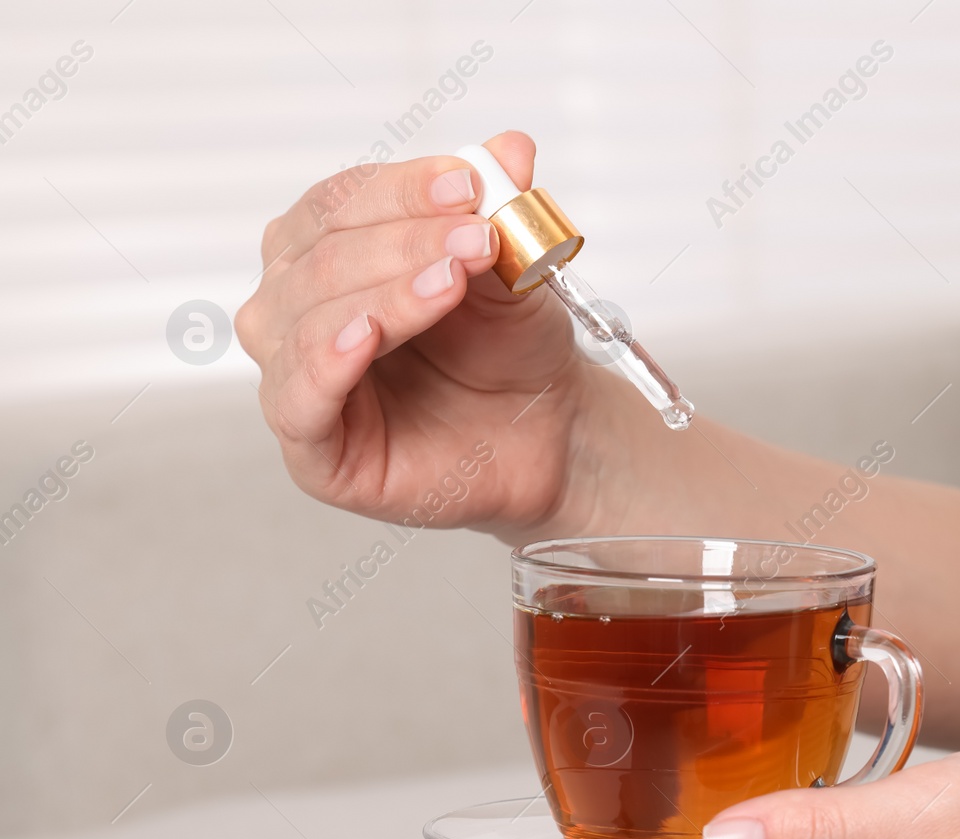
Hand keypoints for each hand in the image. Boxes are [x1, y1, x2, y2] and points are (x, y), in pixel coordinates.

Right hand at [237, 131, 588, 537]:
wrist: (547, 432)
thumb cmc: (510, 349)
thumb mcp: (509, 270)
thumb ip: (499, 211)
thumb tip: (511, 148)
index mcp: (325, 251)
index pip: (339, 203)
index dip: (400, 189)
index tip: (468, 183)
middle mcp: (294, 309)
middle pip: (319, 256)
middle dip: (402, 240)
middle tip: (475, 238)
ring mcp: (296, 379)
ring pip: (306, 319)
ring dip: (383, 291)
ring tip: (450, 280)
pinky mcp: (313, 451)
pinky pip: (298, 398)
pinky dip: (327, 359)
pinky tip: (367, 334)